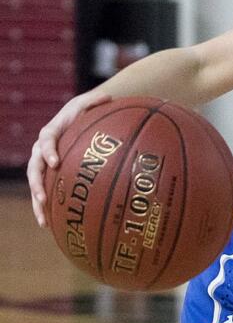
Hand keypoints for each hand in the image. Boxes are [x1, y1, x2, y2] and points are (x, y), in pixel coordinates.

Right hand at [28, 90, 111, 226]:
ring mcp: (44, 164)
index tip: (54, 162)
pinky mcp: (50, 175)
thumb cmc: (86, 111)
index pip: (46, 140)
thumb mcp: (90, 103)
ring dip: (37, 203)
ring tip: (43, 220)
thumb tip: (108, 97)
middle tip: (42, 198)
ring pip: (36, 184)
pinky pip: (46, 192)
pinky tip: (51, 225)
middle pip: (34, 168)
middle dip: (37, 184)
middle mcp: (42, 149)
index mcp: (52, 131)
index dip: (48, 150)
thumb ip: (96, 101)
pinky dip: (46, 208)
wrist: (79, 120)